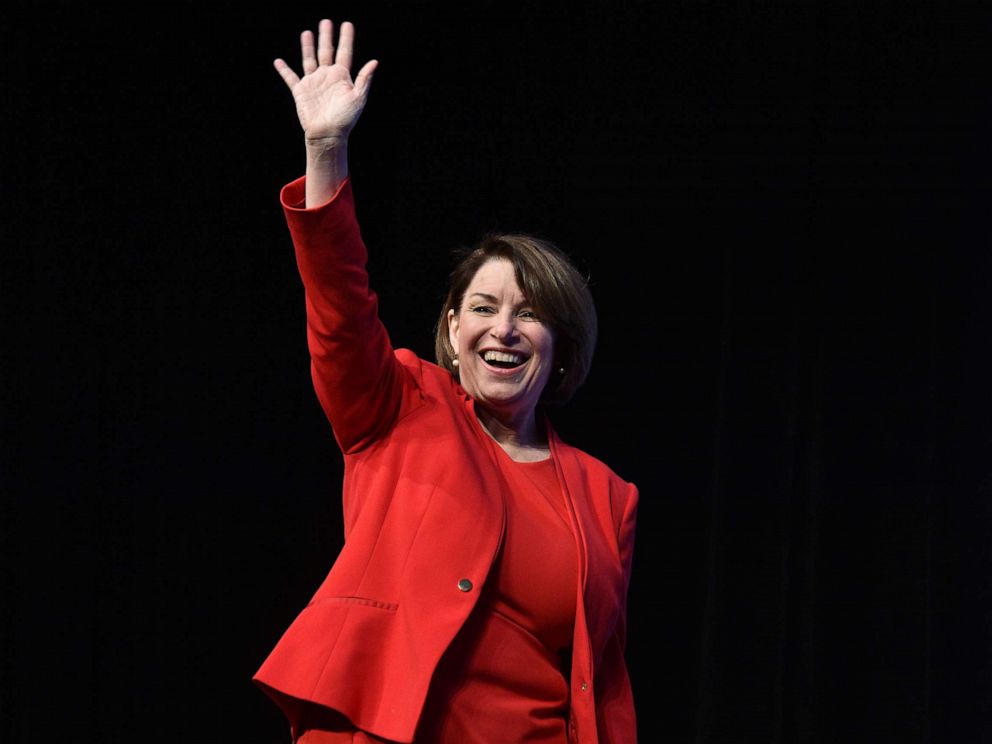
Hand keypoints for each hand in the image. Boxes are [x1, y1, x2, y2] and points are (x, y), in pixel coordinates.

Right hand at [274, 19, 377, 142]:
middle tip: (326, 21)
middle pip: (326, 51)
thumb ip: (364, 79)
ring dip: (308, 46)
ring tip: (307, 33)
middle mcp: (327, 77)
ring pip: (309, 59)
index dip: (346, 38)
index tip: (347, 24)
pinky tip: (278, 61)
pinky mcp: (301, 91)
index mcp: (342, 77)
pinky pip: (290, 77)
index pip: (345, 52)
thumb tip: (375, 61)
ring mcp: (314, 83)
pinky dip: (284, 69)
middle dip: (326, 36)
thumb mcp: (358, 98)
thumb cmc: (345, 119)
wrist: (327, 135)